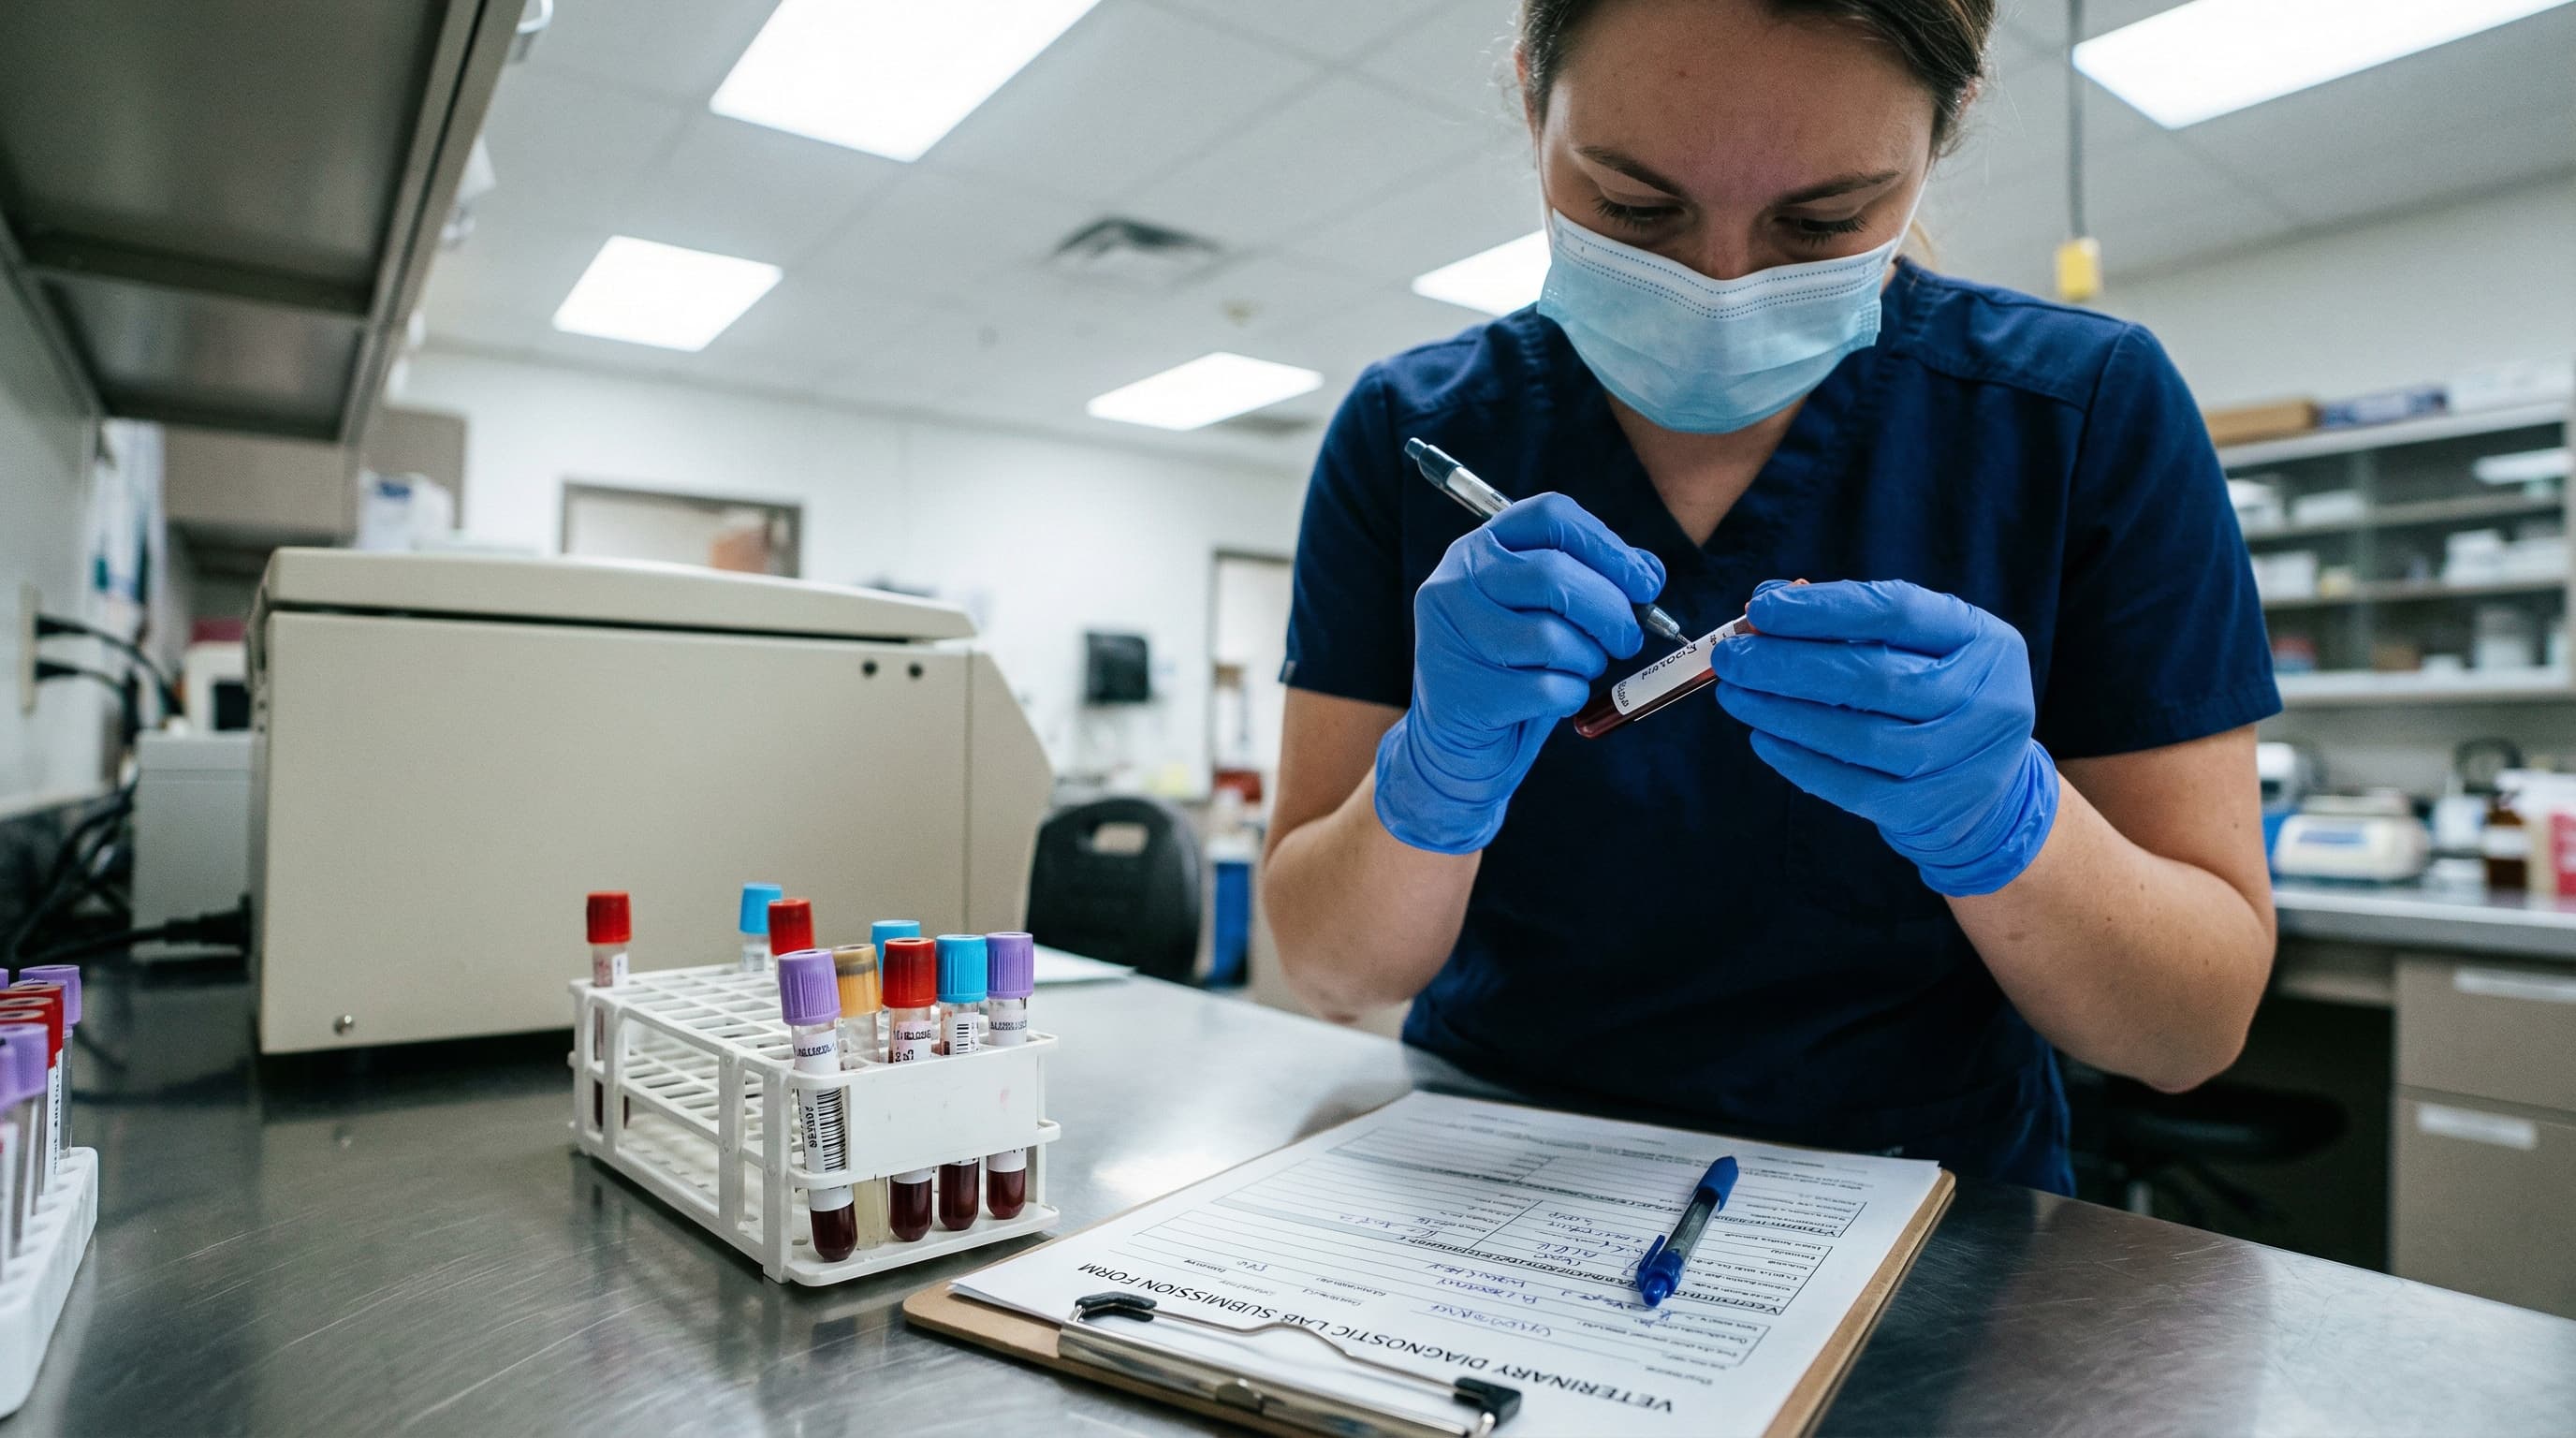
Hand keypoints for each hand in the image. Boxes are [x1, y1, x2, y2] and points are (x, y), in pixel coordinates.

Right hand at [1376, 494, 1664, 852]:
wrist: (1458, 741)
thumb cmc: (1513, 667)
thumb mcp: (1548, 613)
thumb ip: (1594, 582)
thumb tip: (1648, 572)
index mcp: (1480, 548)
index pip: (1551, 517)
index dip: (1609, 546)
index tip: (1645, 582)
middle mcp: (1456, 582)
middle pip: (1555, 575)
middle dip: (1611, 610)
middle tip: (1629, 638)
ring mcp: (1452, 636)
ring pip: (1552, 636)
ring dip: (1589, 659)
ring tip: (1582, 668)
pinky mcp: (1464, 692)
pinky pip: (1547, 688)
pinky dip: (1571, 695)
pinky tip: (1558, 698)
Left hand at [1709, 579, 2058, 895]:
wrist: (1989, 789)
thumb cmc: (1939, 694)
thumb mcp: (1918, 644)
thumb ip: (1849, 620)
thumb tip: (1766, 603)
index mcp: (1982, 641)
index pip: (1897, 611)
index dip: (1822, 609)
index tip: (1762, 608)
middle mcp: (1986, 699)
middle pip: (1874, 677)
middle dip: (1789, 664)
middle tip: (1733, 656)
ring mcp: (1962, 761)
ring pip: (1859, 737)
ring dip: (1783, 713)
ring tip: (1736, 695)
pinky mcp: (1931, 809)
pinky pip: (1853, 786)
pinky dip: (1800, 761)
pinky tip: (1764, 738)